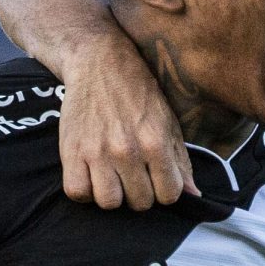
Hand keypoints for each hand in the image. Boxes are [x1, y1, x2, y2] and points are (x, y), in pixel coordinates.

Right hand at [59, 37, 191, 209]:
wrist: (98, 62)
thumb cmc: (137, 92)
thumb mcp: (169, 122)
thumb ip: (181, 161)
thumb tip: (194, 194)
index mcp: (156, 142)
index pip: (170, 195)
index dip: (166, 190)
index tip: (158, 180)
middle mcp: (127, 150)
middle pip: (140, 202)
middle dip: (141, 192)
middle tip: (134, 175)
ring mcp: (96, 152)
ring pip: (109, 203)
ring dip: (113, 195)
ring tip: (114, 177)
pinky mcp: (71, 151)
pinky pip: (77, 193)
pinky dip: (85, 191)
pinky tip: (92, 177)